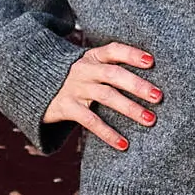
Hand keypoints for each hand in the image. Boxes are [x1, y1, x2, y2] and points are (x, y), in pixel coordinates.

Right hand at [44, 42, 162, 151]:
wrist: (36, 88)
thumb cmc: (77, 80)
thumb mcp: (90, 68)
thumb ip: (112, 69)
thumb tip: (150, 84)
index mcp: (92, 57)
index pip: (113, 50)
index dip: (132, 54)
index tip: (152, 62)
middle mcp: (84, 69)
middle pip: (113, 74)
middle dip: (137, 85)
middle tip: (158, 97)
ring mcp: (75, 88)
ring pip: (106, 96)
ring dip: (130, 108)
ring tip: (150, 119)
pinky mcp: (67, 107)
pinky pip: (90, 121)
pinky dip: (108, 133)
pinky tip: (123, 144)